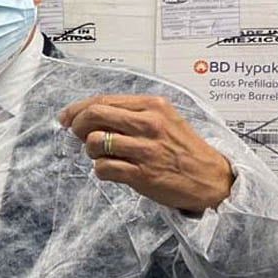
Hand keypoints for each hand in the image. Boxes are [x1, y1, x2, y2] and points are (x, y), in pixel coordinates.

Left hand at [59, 94, 234, 212]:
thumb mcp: (163, 119)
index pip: (103, 100)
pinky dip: (100, 169)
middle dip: (77, 126)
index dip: (78, 109)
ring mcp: (146, 149)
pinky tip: (112, 170)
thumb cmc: (182, 148)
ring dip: (90, 151)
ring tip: (103, 155)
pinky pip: (103, 168)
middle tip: (78, 135)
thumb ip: (129, 114)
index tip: (67, 117)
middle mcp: (149, 124)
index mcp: (153, 106)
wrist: (210, 177)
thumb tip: (88, 115)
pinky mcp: (143, 174)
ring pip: (95, 142)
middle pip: (94, 116)